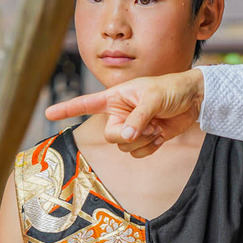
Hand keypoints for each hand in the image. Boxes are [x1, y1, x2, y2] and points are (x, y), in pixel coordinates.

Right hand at [44, 70, 204, 157]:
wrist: (193, 100)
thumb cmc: (171, 89)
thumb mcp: (153, 98)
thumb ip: (138, 118)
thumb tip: (126, 136)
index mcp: (114, 97)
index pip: (86, 104)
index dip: (67, 109)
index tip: (48, 113)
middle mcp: (119, 114)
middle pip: (110, 136)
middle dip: (128, 135)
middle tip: (147, 124)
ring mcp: (131, 128)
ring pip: (125, 147)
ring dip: (144, 140)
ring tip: (157, 125)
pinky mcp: (144, 139)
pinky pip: (139, 153)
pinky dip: (151, 147)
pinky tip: (161, 135)